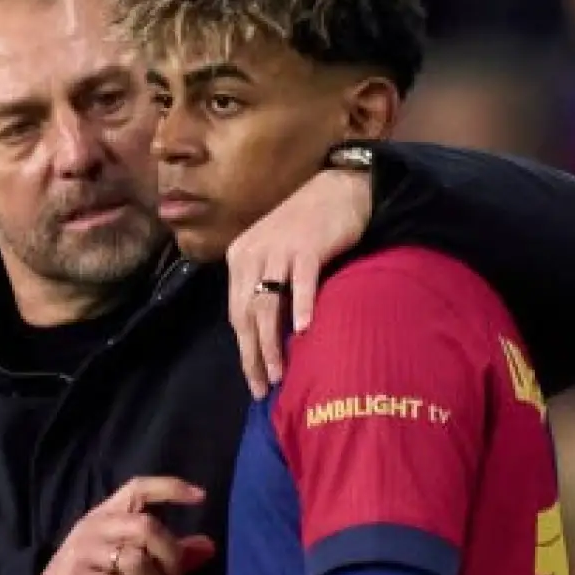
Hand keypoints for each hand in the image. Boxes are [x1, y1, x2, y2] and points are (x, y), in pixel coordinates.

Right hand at [35, 476, 216, 574]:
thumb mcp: (133, 566)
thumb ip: (168, 554)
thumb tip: (208, 547)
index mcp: (107, 515)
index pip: (138, 488)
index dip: (170, 488)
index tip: (200, 497)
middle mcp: (95, 526)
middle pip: (146, 526)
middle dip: (169, 556)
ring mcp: (82, 551)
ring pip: (135, 560)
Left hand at [225, 167, 370, 397]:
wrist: (339, 188)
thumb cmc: (309, 229)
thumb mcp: (276, 256)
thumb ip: (267, 288)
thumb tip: (268, 337)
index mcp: (240, 258)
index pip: (236, 314)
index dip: (244, 352)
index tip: (254, 382)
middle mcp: (252, 254)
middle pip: (246, 314)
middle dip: (253, 355)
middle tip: (264, 386)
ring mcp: (279, 250)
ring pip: (268, 303)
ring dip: (272, 342)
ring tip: (280, 372)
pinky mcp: (308, 246)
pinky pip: (302, 282)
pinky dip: (302, 307)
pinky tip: (304, 331)